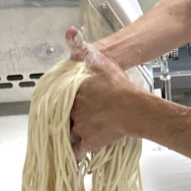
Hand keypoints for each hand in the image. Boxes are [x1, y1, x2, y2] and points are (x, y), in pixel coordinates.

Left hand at [65, 27, 140, 158]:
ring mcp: (79, 127)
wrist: (132, 108)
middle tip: (61, 121)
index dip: (58, 102)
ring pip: (66, 133)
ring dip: (66, 134)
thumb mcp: (101, 63)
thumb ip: (84, 50)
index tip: (58, 104)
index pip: (58, 98)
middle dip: (61, 118)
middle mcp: (72, 110)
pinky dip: (74, 154)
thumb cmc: (118, 87)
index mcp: (73, 92)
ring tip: (65, 138)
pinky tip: (71, 158)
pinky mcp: (88, 141)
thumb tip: (70, 32)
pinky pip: (76, 151)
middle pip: (61, 116)